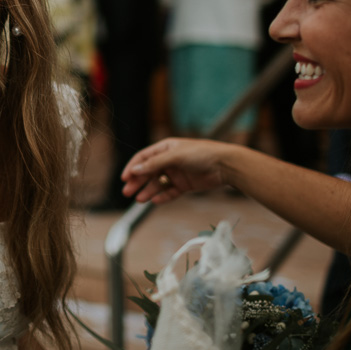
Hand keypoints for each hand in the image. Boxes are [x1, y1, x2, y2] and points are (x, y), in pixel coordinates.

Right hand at [120, 137, 243, 202]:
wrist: (225, 165)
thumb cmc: (202, 154)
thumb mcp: (175, 156)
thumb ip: (155, 163)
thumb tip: (136, 169)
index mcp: (165, 148)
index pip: (143, 158)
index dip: (133, 167)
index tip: (125, 178)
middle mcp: (169, 160)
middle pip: (148, 172)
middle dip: (137, 182)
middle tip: (127, 192)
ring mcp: (177, 173)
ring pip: (158, 183)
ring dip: (148, 191)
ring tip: (140, 200)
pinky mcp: (185, 184)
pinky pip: (170, 192)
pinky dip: (162, 196)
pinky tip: (155, 201)